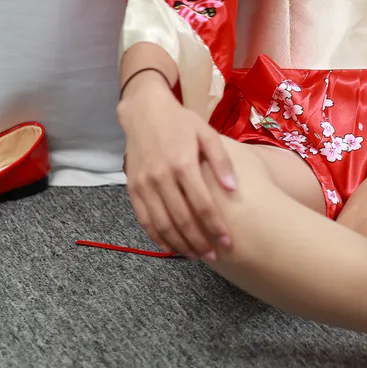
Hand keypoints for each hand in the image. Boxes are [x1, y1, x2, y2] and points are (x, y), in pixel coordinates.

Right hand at [118, 73, 235, 261]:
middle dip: (199, 241)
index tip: (227, 242)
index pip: (202, 203)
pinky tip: (170, 247)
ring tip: (195, 255)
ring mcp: (144, 184)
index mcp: (183, 163)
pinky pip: (144, 218)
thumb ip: (221, 161)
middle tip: (214, 256)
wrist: (144, 111)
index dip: (215, 226)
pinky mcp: (133, 188)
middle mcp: (161, 177)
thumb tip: (233, 188)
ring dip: (179, 243)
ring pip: (162, 223)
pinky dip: (156, 236)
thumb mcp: (206, 133)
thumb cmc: (181, 122)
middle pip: (182, 218)